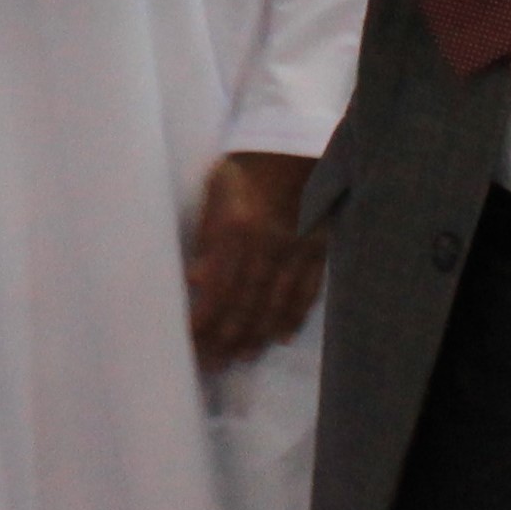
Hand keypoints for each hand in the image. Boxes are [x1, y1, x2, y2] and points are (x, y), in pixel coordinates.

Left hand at [184, 149, 324, 369]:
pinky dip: (294, 316)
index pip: (220, 289)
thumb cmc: (246, 168)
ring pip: (276, 303)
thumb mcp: (217, 193)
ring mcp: (298, 250)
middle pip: (247, 303)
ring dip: (257, 335)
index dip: (206, 320)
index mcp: (239, 230)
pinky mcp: (318, 249)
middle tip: (213, 364)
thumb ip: (207, 237)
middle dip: (228, 337)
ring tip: (241, 357)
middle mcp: (270, 246)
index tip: (192, 343)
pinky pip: (307, 290)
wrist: (294, 145)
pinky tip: (280, 336)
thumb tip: (197, 280)